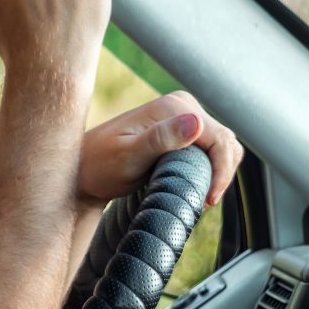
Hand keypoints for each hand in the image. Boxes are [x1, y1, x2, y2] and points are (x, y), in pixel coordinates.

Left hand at [78, 91, 243, 207]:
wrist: (84, 169)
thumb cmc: (100, 166)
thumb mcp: (129, 156)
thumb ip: (161, 139)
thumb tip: (196, 123)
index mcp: (173, 107)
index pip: (219, 138)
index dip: (221, 171)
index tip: (208, 200)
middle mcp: (181, 106)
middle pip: (225, 141)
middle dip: (222, 174)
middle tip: (205, 202)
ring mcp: (182, 118)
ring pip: (222, 146)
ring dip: (219, 172)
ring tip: (201, 198)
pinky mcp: (180, 131)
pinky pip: (210, 150)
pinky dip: (212, 169)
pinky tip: (198, 188)